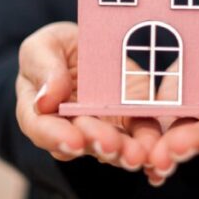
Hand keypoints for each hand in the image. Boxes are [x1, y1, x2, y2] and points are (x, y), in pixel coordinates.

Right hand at [15, 22, 156, 169]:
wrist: (93, 42)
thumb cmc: (59, 48)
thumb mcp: (43, 46)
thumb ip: (42, 68)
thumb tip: (45, 100)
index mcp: (41, 111)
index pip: (41, 127)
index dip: (55, 137)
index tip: (73, 141)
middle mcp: (71, 128)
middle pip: (82, 142)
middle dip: (98, 143)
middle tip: (110, 145)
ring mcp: (104, 129)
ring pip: (114, 147)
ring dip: (125, 153)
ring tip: (137, 154)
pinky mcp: (132, 123)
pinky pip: (141, 139)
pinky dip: (149, 149)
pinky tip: (158, 156)